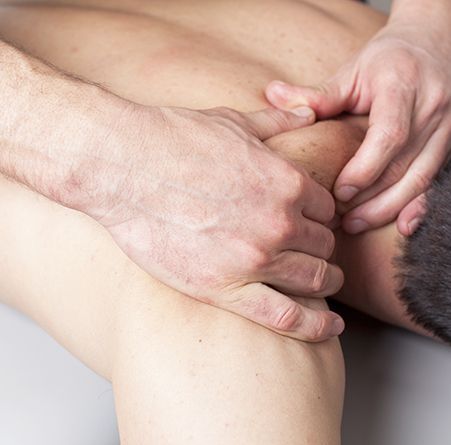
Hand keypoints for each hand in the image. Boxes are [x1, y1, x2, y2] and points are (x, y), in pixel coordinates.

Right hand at [70, 105, 343, 340]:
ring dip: (324, 282)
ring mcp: (254, 258)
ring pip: (313, 279)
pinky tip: (329, 328)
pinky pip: (285, 317)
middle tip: (314, 254)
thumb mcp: (233, 121)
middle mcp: (280, 222)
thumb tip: (306, 111)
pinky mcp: (224, 288)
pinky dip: (314, 326)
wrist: (121, 166)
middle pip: (324, 246)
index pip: (328, 210)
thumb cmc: (173, 139)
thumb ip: (278, 121)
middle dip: (322, 249)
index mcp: (288, 182)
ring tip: (322, 285)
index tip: (313, 223)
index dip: (322, 217)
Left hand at [265, 8, 450, 235]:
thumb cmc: (390, 58)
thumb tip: (273, 96)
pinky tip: (402, 224)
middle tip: (343, 221)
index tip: (340, 191)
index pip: (390, 134)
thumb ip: (320, 93)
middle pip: (406, 164)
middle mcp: (434, 106)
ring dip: (391, 207)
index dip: (365, 168)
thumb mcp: (354, 69)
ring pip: (424, 178)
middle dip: (373, 199)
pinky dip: (420, 206)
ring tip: (359, 223)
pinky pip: (439, 180)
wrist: (440, 41)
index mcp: (404, 84)